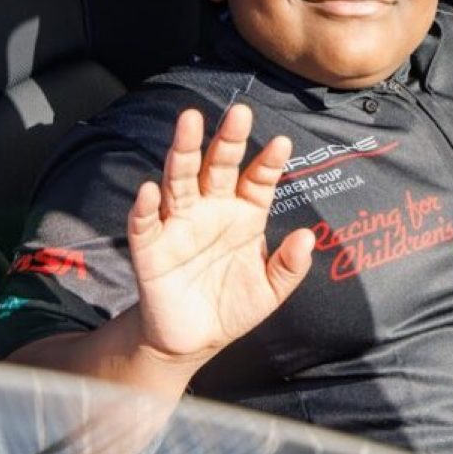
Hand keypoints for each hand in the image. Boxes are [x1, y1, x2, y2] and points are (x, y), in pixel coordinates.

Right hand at [126, 104, 313, 365]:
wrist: (193, 340)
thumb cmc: (232, 306)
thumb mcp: (270, 291)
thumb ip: (290, 267)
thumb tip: (307, 236)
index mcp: (244, 214)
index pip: (257, 179)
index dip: (269, 162)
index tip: (283, 144)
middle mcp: (211, 209)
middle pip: (218, 166)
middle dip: (228, 139)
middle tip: (240, 113)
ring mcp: (178, 224)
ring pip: (180, 179)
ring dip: (183, 151)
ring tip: (189, 122)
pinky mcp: (150, 247)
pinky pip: (145, 222)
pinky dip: (145, 206)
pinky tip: (150, 188)